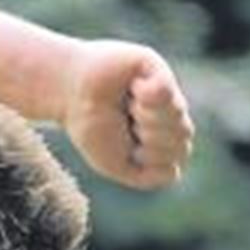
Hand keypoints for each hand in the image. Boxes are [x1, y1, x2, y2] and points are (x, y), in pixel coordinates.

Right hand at [63, 40, 194, 189]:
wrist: (68, 93)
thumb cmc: (91, 127)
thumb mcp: (117, 165)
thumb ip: (148, 178)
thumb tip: (175, 169)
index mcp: (162, 141)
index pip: (173, 163)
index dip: (146, 161)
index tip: (122, 147)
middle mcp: (170, 117)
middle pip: (181, 145)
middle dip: (148, 142)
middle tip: (122, 123)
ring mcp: (168, 94)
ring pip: (179, 121)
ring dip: (145, 120)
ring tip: (126, 105)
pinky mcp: (158, 70)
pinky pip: (167, 93)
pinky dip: (147, 96)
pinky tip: (132, 88)